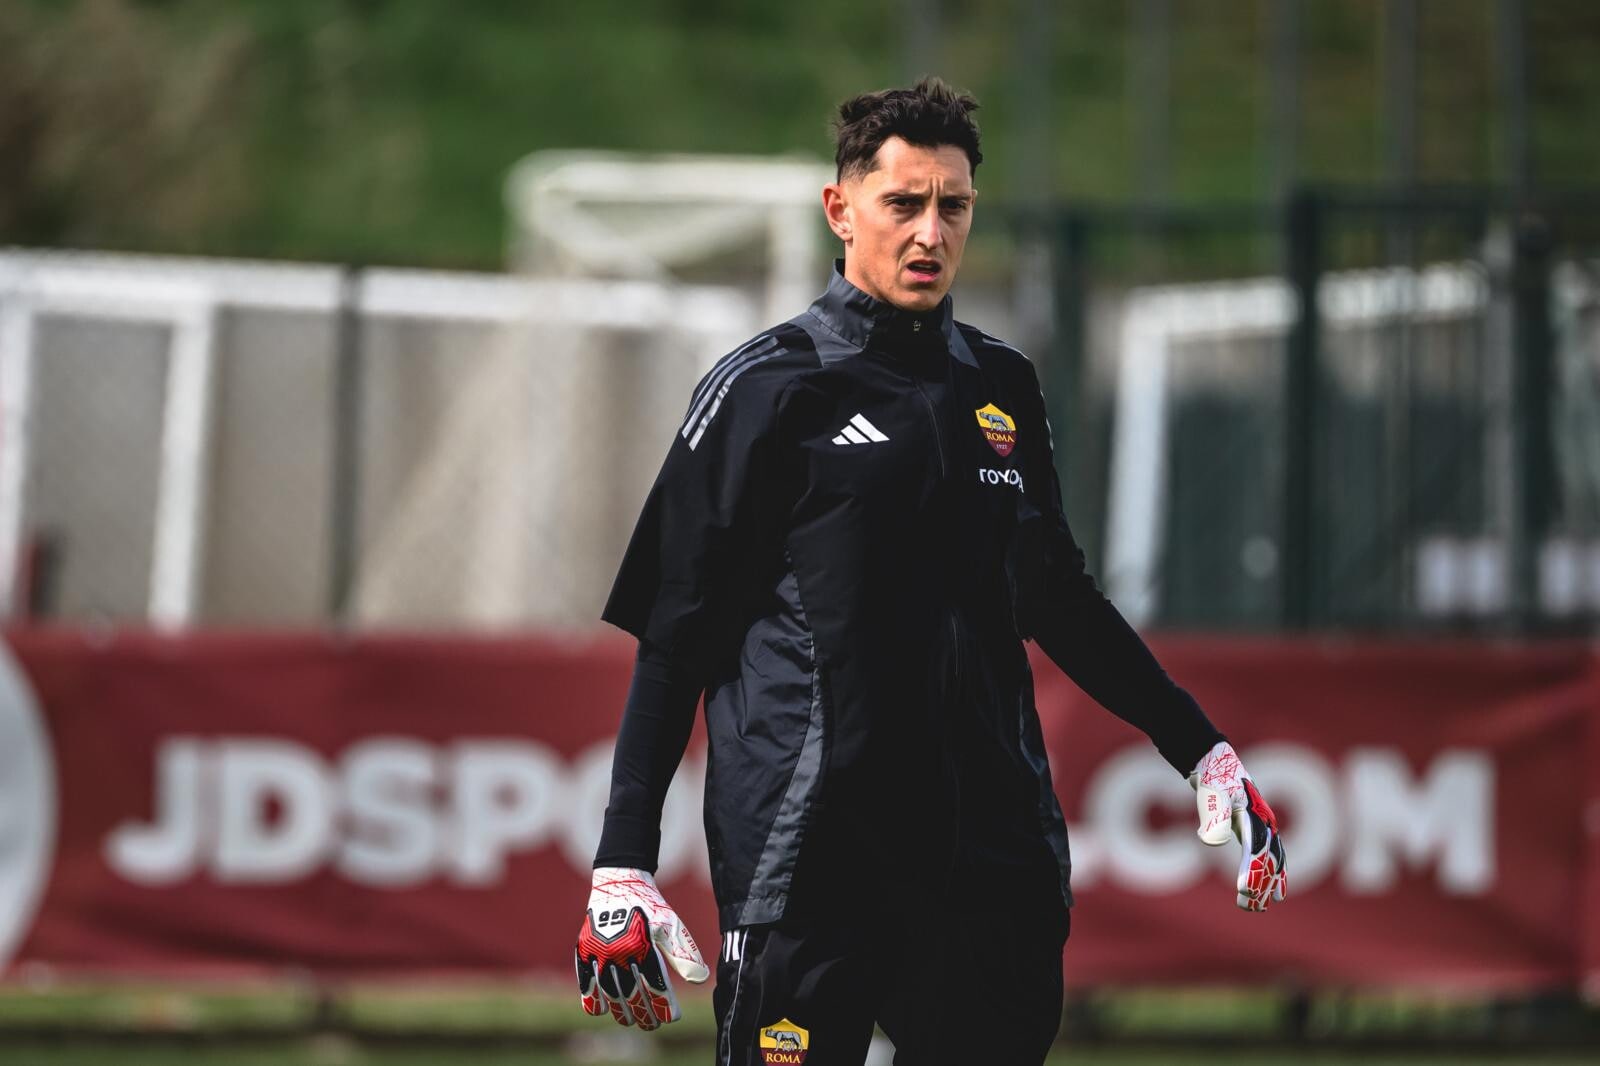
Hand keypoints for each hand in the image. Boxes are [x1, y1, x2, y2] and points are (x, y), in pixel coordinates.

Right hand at [575, 867, 708, 1028]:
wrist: (620, 880)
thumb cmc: (650, 905)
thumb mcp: (670, 925)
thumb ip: (683, 954)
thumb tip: (700, 980)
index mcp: (642, 944)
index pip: (655, 986)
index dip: (664, 1006)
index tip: (672, 1018)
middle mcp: (618, 950)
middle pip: (632, 994)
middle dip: (644, 1014)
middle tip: (653, 1025)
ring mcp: (599, 951)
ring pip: (610, 993)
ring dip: (621, 1011)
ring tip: (631, 1021)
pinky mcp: (584, 950)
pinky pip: (586, 982)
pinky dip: (593, 999)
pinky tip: (603, 1009)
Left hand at [1189, 742, 1286, 911]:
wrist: (1217, 761)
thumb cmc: (1215, 777)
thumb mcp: (1211, 794)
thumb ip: (1213, 816)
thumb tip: (1210, 841)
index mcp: (1256, 817)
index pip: (1256, 851)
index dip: (1251, 872)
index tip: (1242, 891)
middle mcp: (1266, 824)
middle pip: (1269, 861)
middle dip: (1261, 885)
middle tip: (1249, 908)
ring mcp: (1264, 827)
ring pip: (1273, 862)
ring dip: (1267, 885)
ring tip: (1259, 908)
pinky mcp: (1257, 830)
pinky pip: (1270, 856)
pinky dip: (1272, 875)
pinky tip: (1269, 892)